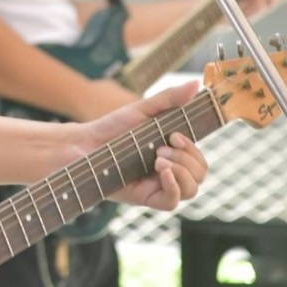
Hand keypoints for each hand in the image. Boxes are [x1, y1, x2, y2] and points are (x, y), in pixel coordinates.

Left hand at [74, 82, 207, 210]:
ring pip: (191, 190)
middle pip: (200, 175)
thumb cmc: (114, 126)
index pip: (200, 160)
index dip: (194, 150)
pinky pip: (171, 203)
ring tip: (158, 159)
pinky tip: (163, 172)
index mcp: (172, 152)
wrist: (86, 143)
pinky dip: (174, 188)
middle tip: (161, 148)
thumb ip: (169, 99)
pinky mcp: (146, 197)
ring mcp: (158, 185)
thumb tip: (196, 83)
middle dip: (187, 159)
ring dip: (182, 172)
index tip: (175, 135)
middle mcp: (169, 170)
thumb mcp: (143, 109)